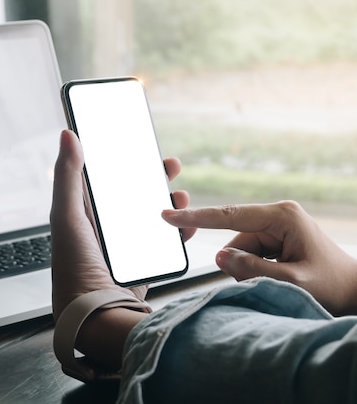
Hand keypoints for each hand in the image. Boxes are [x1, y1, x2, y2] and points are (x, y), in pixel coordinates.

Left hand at [50, 129, 191, 319]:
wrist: (96, 313)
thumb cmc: (74, 265)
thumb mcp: (67, 216)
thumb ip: (67, 176)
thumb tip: (68, 134)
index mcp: (85, 213)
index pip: (106, 179)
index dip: (121, 160)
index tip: (138, 143)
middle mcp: (106, 227)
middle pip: (134, 194)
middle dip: (152, 177)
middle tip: (170, 164)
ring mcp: (126, 245)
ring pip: (153, 215)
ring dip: (170, 203)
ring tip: (181, 197)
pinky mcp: (144, 262)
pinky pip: (165, 241)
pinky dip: (179, 230)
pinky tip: (187, 224)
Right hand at [162, 201, 356, 315]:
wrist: (355, 291)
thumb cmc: (333, 286)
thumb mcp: (291, 282)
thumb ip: (252, 270)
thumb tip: (218, 257)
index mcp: (282, 216)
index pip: (228, 216)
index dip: (196, 217)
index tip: (168, 215)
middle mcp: (277, 215)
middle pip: (234, 238)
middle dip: (240, 263)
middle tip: (265, 283)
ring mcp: (277, 226)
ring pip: (240, 249)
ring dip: (247, 269)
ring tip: (276, 283)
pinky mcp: (276, 237)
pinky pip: (250, 254)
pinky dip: (253, 270)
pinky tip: (275, 278)